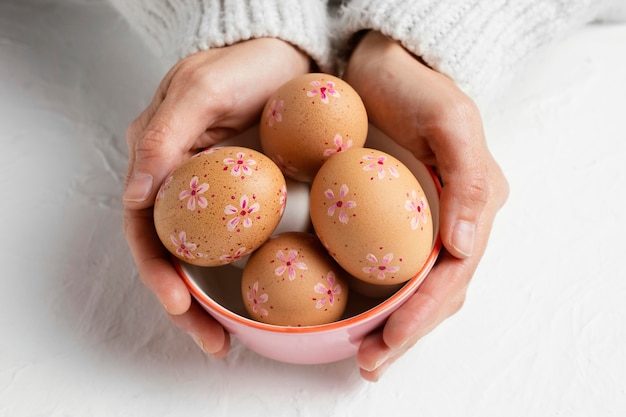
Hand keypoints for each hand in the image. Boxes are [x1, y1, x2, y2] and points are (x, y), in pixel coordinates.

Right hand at [122, 38, 309, 355]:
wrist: (289, 54)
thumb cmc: (242, 65)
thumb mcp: (200, 92)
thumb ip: (163, 138)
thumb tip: (134, 198)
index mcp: (156, 160)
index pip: (146, 229)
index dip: (157, 272)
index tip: (178, 307)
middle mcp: (179, 183)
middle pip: (172, 254)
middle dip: (185, 303)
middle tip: (213, 343)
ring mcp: (214, 192)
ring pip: (203, 257)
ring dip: (212, 300)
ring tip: (230, 340)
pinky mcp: (248, 195)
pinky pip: (239, 241)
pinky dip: (242, 275)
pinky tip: (256, 300)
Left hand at [343, 31, 508, 380]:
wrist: (377, 62)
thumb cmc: (415, 85)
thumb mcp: (450, 120)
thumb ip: (468, 181)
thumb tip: (464, 248)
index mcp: (475, 203)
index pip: (454, 275)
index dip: (424, 314)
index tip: (390, 343)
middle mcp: (453, 219)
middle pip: (437, 292)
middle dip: (408, 333)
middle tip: (371, 365)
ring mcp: (422, 219)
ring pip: (415, 287)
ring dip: (394, 324)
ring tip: (365, 356)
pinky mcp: (390, 215)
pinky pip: (387, 264)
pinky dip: (377, 296)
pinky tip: (356, 315)